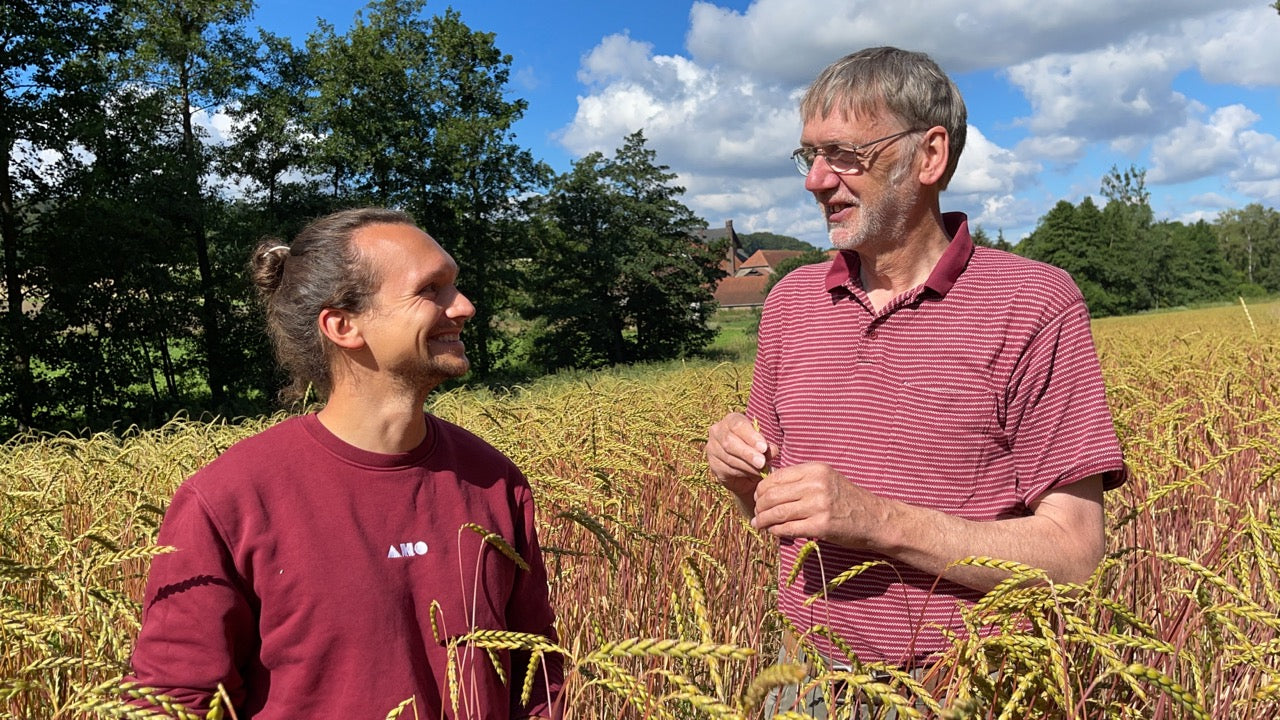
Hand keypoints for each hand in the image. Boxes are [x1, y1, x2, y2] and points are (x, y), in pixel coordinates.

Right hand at [706, 412, 772, 502]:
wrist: (746, 467)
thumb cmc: (756, 448)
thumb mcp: (763, 444)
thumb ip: (767, 447)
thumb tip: (772, 451)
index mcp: (731, 420)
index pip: (738, 425)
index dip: (751, 437)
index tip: (763, 448)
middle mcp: (717, 431)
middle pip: (729, 442)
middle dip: (748, 453)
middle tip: (762, 462)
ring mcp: (712, 449)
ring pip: (729, 458)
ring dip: (747, 466)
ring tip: (761, 471)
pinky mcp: (713, 465)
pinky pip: (727, 470)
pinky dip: (742, 473)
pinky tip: (751, 474)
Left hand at [751, 462, 884, 548]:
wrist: (875, 519)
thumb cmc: (847, 500)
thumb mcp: (826, 480)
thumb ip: (801, 480)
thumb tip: (769, 488)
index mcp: (815, 470)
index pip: (776, 477)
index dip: (761, 489)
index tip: (757, 498)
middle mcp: (816, 485)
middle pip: (772, 495)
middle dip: (759, 506)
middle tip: (756, 513)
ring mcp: (818, 506)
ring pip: (777, 512)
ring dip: (763, 520)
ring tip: (759, 524)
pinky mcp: (821, 526)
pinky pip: (788, 528)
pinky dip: (777, 531)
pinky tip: (774, 532)